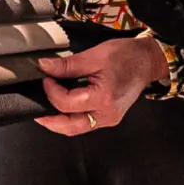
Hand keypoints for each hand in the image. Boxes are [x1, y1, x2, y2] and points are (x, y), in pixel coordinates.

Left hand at [36, 35, 169, 134]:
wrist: (147, 61)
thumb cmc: (127, 56)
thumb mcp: (94, 56)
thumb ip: (67, 65)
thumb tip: (45, 67)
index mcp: (103, 98)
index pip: (66, 103)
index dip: (50, 91)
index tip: (46, 78)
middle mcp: (107, 114)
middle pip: (70, 127)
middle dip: (49, 120)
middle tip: (36, 108)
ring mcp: (109, 118)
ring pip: (76, 128)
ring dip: (59, 122)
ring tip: (47, 109)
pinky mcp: (109, 117)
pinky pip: (85, 124)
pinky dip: (71, 118)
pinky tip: (64, 108)